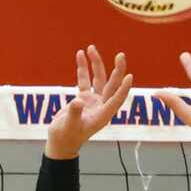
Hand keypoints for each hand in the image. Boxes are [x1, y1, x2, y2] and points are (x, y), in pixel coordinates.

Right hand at [45, 44, 135, 158]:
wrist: (60, 142)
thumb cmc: (66, 137)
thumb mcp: (69, 127)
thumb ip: (74, 114)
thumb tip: (78, 101)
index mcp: (102, 115)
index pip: (116, 99)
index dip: (123, 89)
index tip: (129, 76)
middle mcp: (101, 106)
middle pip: (112, 85)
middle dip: (117, 70)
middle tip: (121, 55)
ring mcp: (93, 101)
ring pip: (98, 79)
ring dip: (96, 64)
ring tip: (90, 48)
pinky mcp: (84, 98)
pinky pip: (85, 80)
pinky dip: (83, 68)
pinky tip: (80, 55)